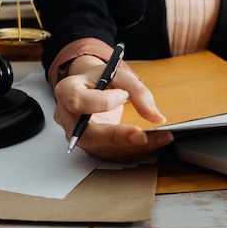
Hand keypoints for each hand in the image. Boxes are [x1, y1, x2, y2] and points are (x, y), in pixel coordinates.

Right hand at [53, 55, 173, 161]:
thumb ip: (137, 92)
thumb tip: (155, 117)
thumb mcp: (118, 74)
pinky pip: (111, 153)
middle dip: (116, 136)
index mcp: (67, 91)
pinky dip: (133, 150)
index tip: (123, 95)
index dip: (102, 101)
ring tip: (160, 138)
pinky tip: (153, 143)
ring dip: (132, 147)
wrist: (91, 86)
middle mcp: (67, 117)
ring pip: (101, 148)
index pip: (78, 101)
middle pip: (86, 134)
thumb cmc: (101, 78)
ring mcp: (77, 135)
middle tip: (142, 136)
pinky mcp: (90, 146)